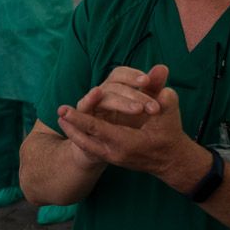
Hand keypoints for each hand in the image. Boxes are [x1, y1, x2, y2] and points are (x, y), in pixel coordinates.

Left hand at [56, 64, 197, 183]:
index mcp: (128, 143)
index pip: (98, 129)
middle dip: (71, 125)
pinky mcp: (111, 156)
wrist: (170, 160)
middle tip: (59, 111)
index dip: (81, 118)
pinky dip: (80, 137)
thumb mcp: (169, 111)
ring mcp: (112, 157)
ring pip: (86, 145)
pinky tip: (70, 126)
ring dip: (72, 132)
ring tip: (60, 119)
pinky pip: (91, 147)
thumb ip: (160, 89)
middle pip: (86, 139)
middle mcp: (116, 152)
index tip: (64, 109)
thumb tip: (160, 68)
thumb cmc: (170, 134)